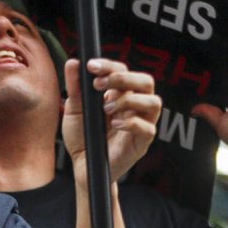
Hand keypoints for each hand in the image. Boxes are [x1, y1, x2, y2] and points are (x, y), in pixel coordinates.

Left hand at [61, 58, 160, 181]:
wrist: (82, 165)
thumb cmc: (82, 135)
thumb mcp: (74, 109)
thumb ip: (75, 87)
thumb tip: (74, 63)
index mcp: (120, 94)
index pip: (124, 71)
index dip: (110, 66)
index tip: (91, 66)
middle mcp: (134, 106)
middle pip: (146, 82)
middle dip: (124, 78)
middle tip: (100, 85)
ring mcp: (141, 123)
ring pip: (154, 103)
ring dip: (129, 100)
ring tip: (106, 108)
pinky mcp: (141, 143)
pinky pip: (148, 129)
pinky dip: (131, 122)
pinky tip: (114, 124)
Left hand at [191, 56, 227, 154]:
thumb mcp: (219, 122)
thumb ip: (208, 112)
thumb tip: (194, 109)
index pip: (222, 89)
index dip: (213, 84)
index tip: (199, 80)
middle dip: (217, 73)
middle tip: (200, 67)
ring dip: (226, 64)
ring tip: (211, 58)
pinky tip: (227, 55)